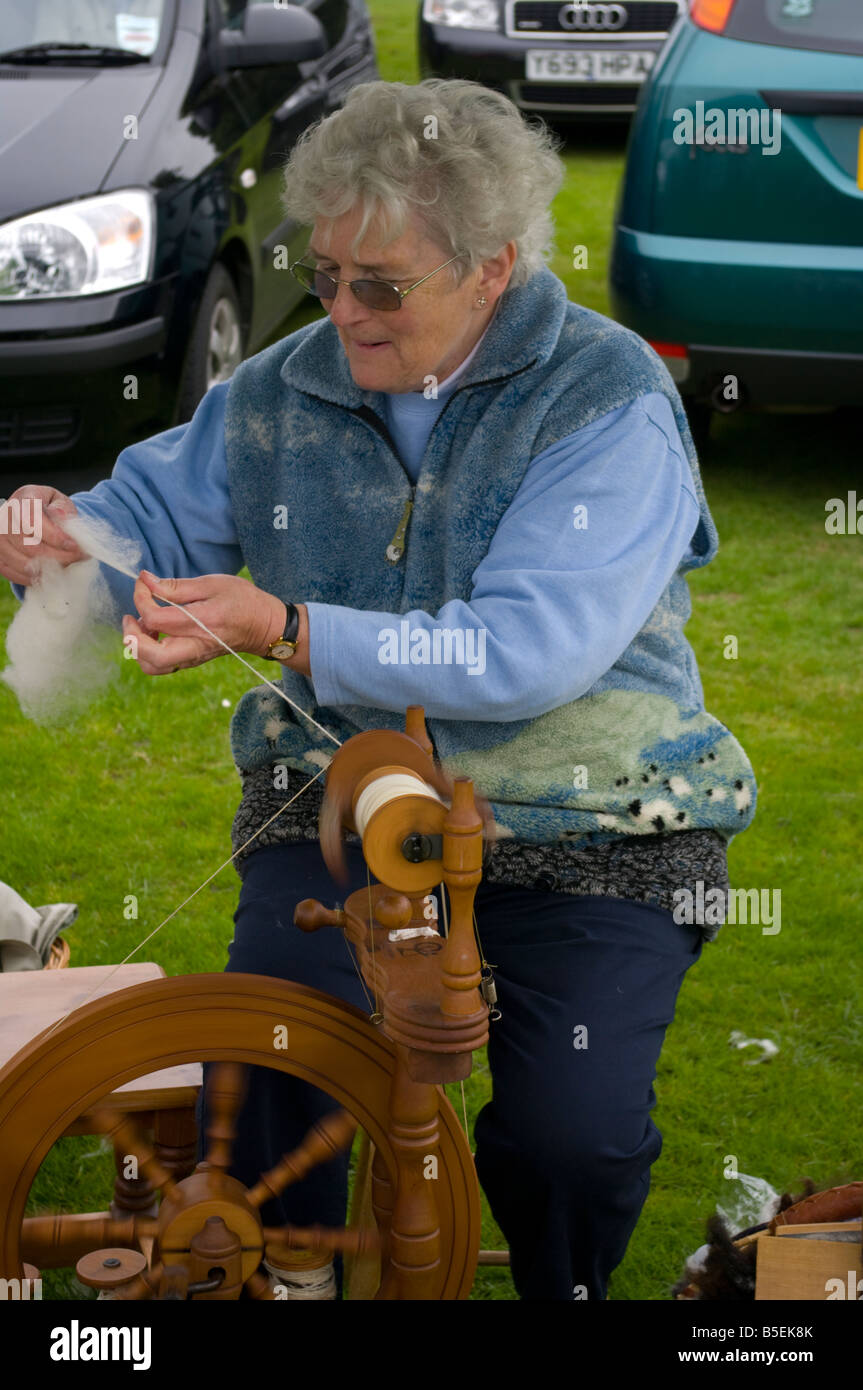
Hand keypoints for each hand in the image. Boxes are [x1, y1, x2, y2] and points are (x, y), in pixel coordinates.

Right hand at [0, 487, 86, 585]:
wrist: (34, 515)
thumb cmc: (51, 508)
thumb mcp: (61, 502)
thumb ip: (63, 508)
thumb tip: (61, 515)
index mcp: (23, 498)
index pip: (32, 520)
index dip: (54, 536)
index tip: (74, 546)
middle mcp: (5, 517)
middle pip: (28, 545)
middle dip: (57, 556)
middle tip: (77, 558)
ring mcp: (0, 538)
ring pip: (22, 563)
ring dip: (48, 569)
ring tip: (67, 566)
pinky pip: (14, 573)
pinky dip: (34, 578)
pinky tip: (50, 574)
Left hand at [124, 572, 288, 674]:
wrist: (264, 627)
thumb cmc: (242, 600)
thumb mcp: (212, 583)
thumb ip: (177, 586)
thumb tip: (146, 581)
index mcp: (201, 622)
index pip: (155, 617)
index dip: (141, 597)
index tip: (144, 582)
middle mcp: (195, 646)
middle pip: (150, 656)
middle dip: (132, 636)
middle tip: (131, 616)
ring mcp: (192, 657)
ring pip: (153, 666)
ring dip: (139, 647)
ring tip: (144, 624)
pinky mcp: (191, 660)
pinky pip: (162, 665)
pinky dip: (149, 651)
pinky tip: (156, 631)